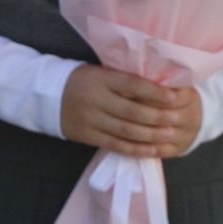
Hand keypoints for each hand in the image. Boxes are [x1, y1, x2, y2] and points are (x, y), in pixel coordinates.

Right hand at [60, 66, 190, 157]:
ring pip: (127, 130)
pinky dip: (136, 149)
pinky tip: (152, 150)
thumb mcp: (98, 73)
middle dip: (158, 116)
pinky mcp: (87, 135)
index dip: (155, 92)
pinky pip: (115, 145)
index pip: (132, 85)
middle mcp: (95, 99)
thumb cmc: (80, 81)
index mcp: (100, 79)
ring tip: (170, 134)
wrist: (45, 95)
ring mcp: (90, 119)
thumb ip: (123, 81)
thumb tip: (158, 88)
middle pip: (133, 111)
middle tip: (177, 118)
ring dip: (151, 135)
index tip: (174, 97)